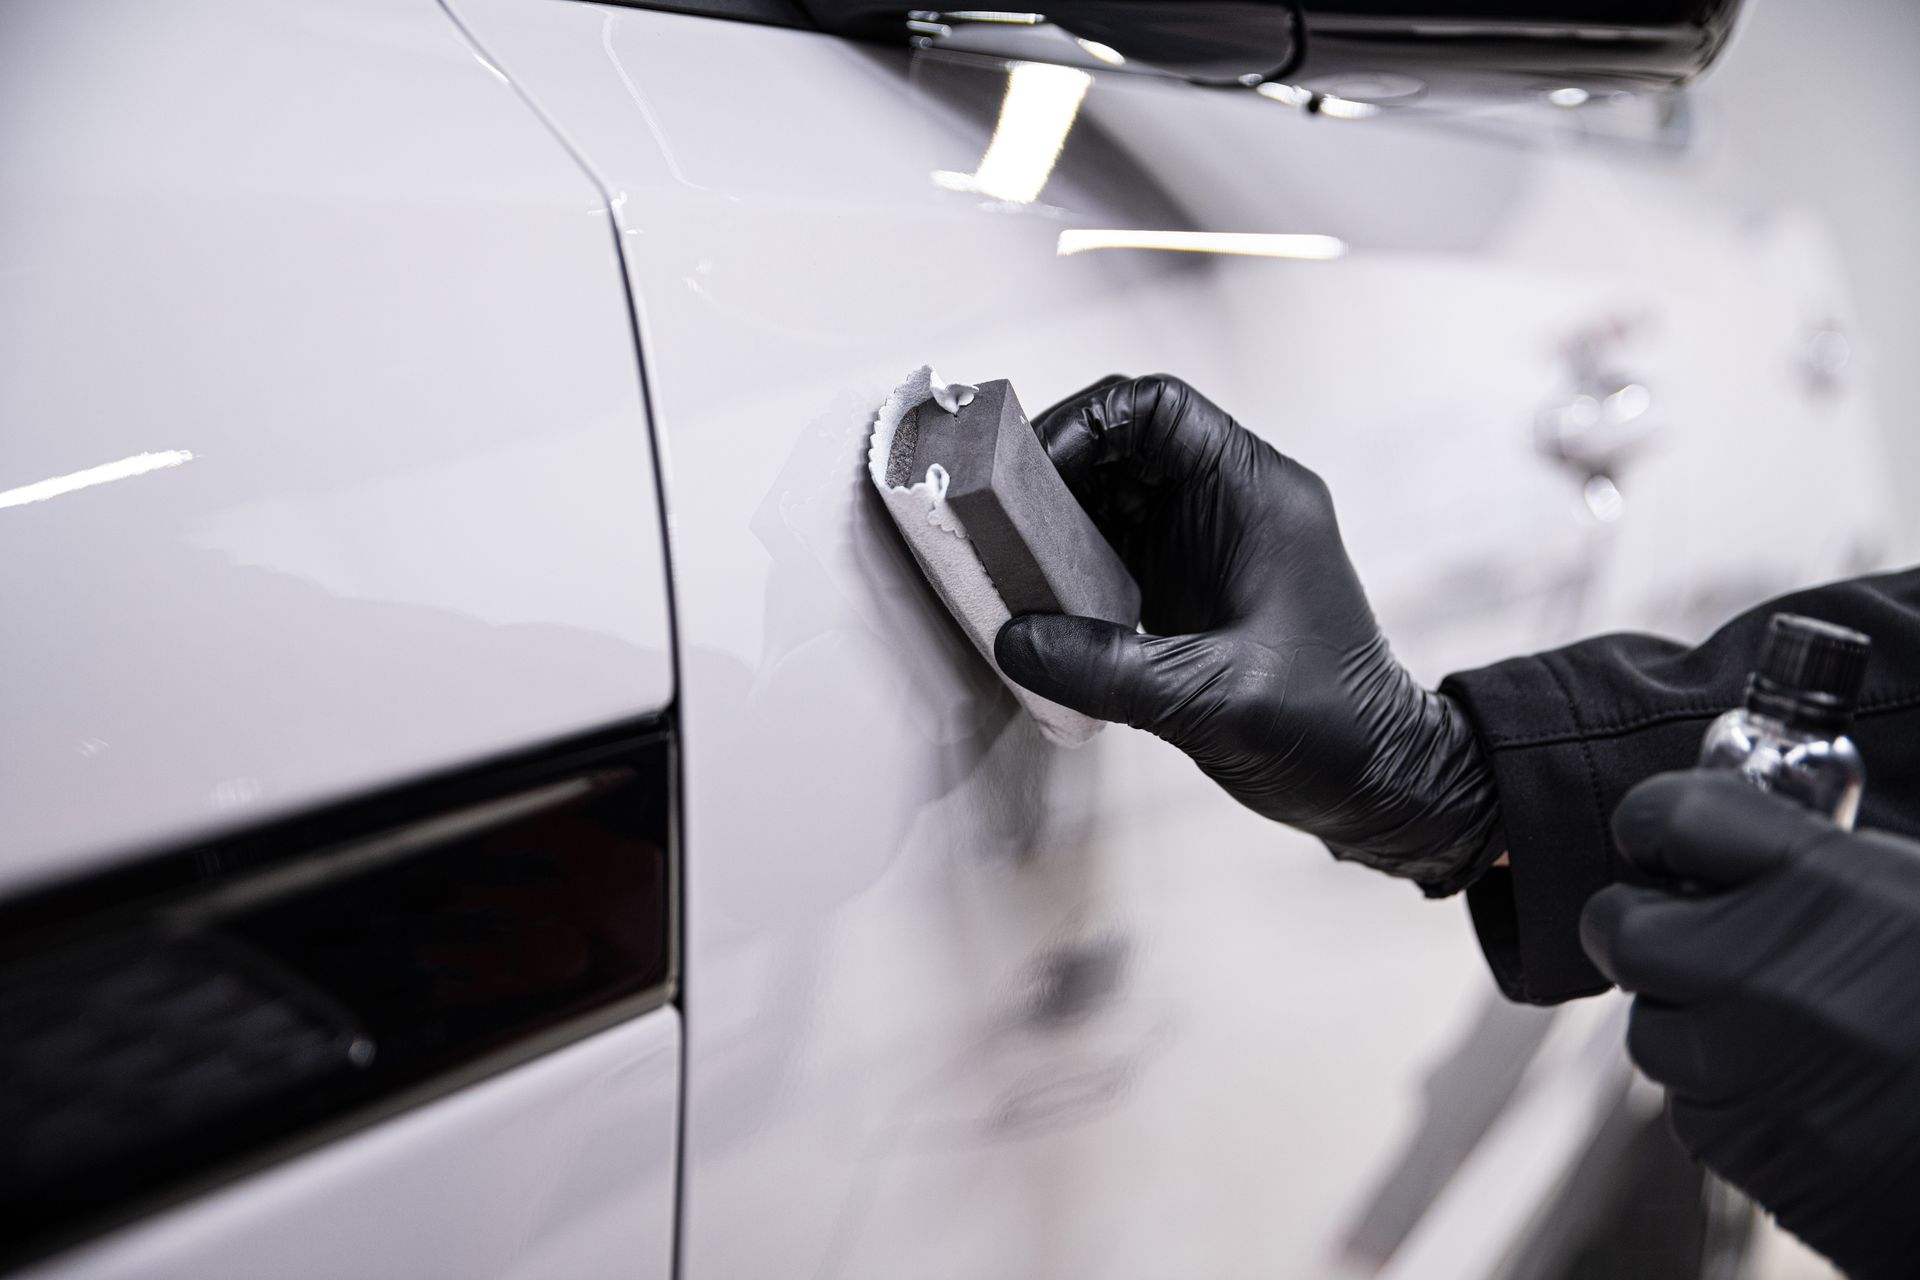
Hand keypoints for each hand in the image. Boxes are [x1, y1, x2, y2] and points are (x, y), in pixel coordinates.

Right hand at [993, 374, 1502, 890]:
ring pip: (1114, 497)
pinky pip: (1118, 549)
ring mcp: (1210, 544)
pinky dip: (1074, 569)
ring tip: (1012, 566)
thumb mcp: (1211, 700)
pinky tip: (1043, 608)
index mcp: (1259, 495)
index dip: (1085, 424)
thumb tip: (1014, 638)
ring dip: (1060, 526)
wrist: (1381, 782)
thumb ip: (1107, 668)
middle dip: (1056, 477)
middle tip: (999, 522)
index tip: (1029, 475)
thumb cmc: (1332, 730)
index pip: (1158, 409)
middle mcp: (1233, 504)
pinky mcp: (1191, 587)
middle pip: (1124, 446)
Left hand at [1583, 773, 1919, 1279]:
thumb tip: (1730, 852)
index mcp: (1816, 883)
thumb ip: (1814, 865)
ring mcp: (1736, 1062)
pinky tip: (1803, 1092)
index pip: (1666, 814)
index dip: (1657, 825)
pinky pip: (1692, 1107)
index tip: (1667, 843)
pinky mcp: (1736, 1142)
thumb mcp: (1915, 894)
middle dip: (1644, 929)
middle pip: (1619, 926)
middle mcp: (1757, 967)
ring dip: (1690, 1026)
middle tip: (1693, 939)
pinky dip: (1728, 1098)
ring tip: (1780, 1031)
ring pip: (1649, 1027)